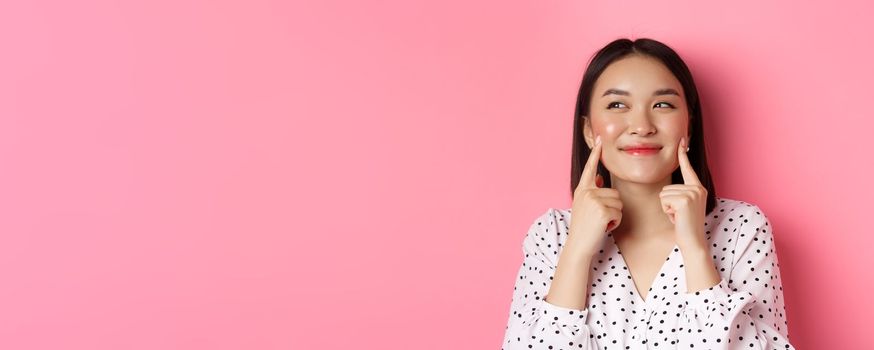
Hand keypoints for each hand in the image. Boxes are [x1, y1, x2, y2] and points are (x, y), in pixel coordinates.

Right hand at [568, 135, 622, 255]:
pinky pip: (619, 213)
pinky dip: (615, 223)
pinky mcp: (602, 210)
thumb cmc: (584, 228)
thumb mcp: (584, 206)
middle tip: (599, 219)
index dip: (595, 154)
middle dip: (612, 208)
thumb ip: (592, 191)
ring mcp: (594, 200)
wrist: (578, 246)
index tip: (599, 139)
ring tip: (601, 223)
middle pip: (614, 193)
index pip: (590, 169)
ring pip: (619, 203)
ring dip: (614, 215)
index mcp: (582, 190)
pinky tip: (604, 227)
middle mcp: (586, 192)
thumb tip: (600, 178)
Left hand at [659, 136, 707, 251]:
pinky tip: (677, 218)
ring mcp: (693, 193)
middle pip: (666, 187)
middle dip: (667, 203)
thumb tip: (668, 190)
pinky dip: (667, 211)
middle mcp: (698, 188)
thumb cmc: (685, 226)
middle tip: (679, 215)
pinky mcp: (685, 200)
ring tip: (679, 216)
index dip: (683, 155)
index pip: (688, 169)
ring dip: (667, 207)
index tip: (681, 140)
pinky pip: (663, 200)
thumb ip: (679, 195)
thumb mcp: (683, 207)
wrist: (693, 242)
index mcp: (698, 188)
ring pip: (663, 193)